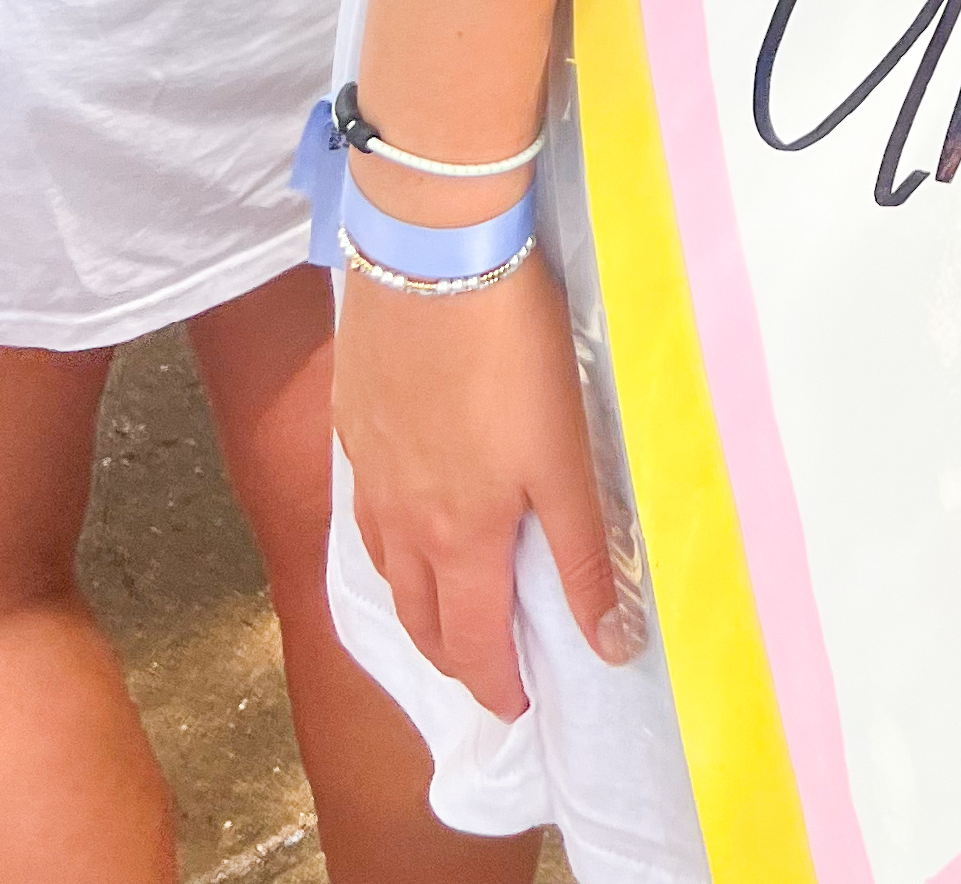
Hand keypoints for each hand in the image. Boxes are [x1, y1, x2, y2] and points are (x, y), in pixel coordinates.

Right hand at [336, 254, 633, 718]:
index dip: (495, 684)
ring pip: (385, 567)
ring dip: (414, 603)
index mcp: (460, 534)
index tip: (516, 706)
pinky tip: (403, 518)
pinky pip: (364, 508)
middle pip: (418, 617)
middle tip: (482, 667)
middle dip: (450, 657)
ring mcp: (369, 469)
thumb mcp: (568, 455)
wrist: (435, 254)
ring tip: (443, 608)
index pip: (471, 642)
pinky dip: (386, 540)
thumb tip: (607, 643)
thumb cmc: (514, 350)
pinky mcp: (353, 419)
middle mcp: (402, 518)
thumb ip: (586, 553)